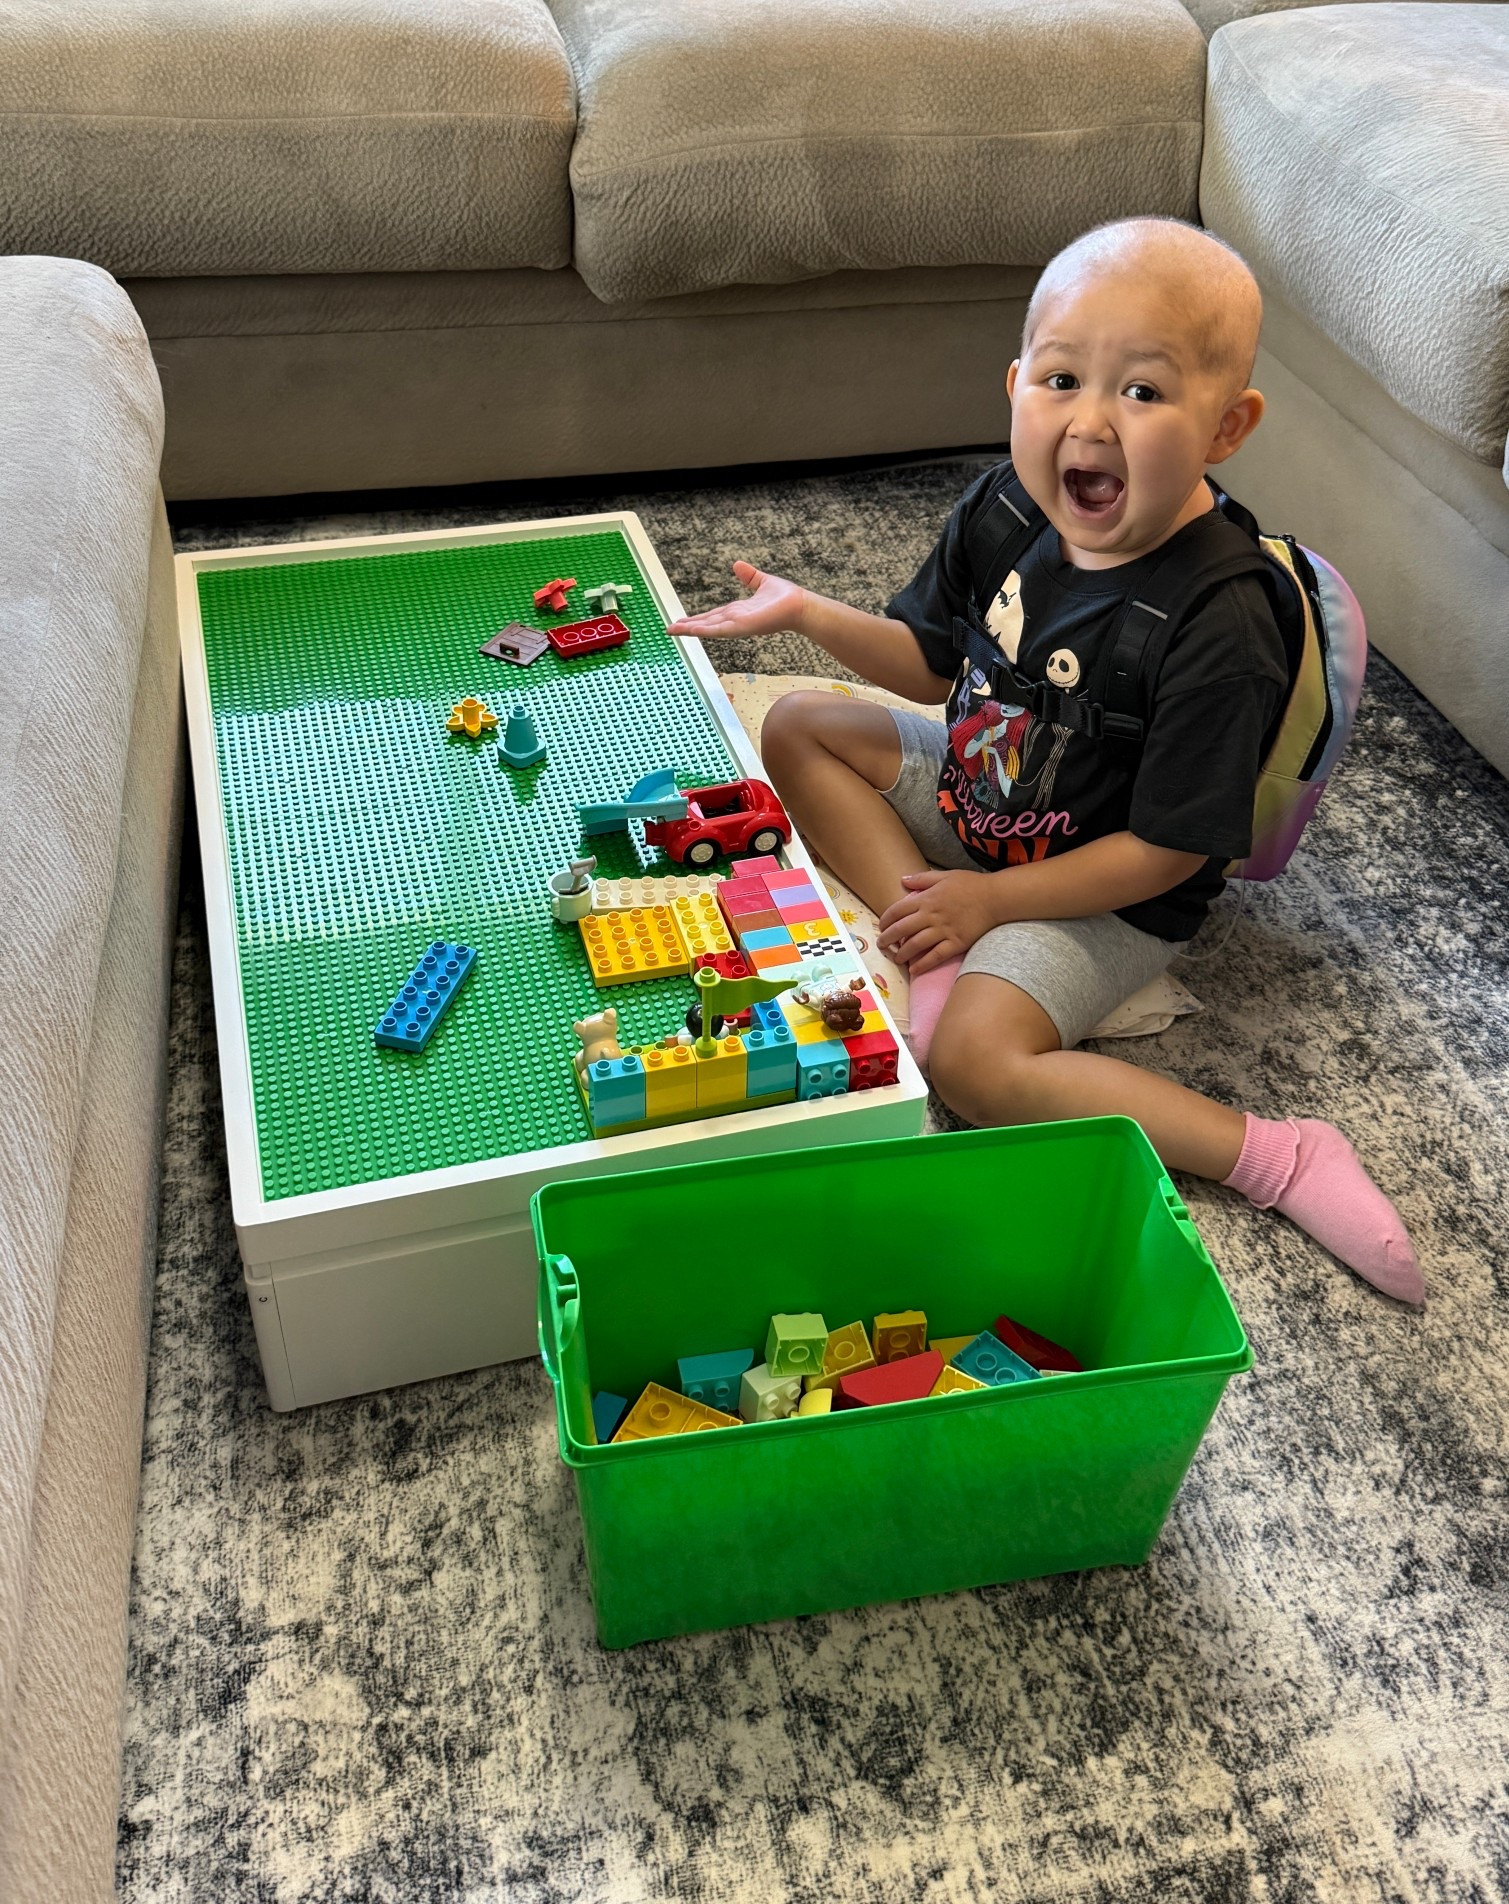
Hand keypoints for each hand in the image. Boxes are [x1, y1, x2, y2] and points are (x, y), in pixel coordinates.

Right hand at [666, 561, 806, 641]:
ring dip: (689, 630)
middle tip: (669, 629)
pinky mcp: (742, 626)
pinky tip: (691, 630)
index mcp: (737, 611)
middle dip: (688, 627)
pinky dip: (704, 630)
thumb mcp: (761, 581)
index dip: (697, 619)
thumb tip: (738, 565)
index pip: (712, 615)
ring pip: (708, 628)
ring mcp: (737, 625)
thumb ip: (749, 575)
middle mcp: (735, 620)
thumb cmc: (785, 598)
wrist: (799, 606)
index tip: (682, 621)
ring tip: (671, 630)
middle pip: (706, 623)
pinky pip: (719, 629)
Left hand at [877, 869, 1001, 974]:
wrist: (996, 898)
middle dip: (888, 939)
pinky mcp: (956, 943)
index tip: (881, 926)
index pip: (897, 911)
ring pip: (915, 945)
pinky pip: (935, 956)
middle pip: (902, 929)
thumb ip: (922, 879)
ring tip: (896, 958)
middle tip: (881, 945)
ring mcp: (943, 931)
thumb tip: (903, 879)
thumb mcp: (945, 876)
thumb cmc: (971, 885)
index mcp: (926, 899)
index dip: (886, 920)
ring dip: (902, 954)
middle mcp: (931, 916)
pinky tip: (914, 970)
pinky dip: (923, 965)